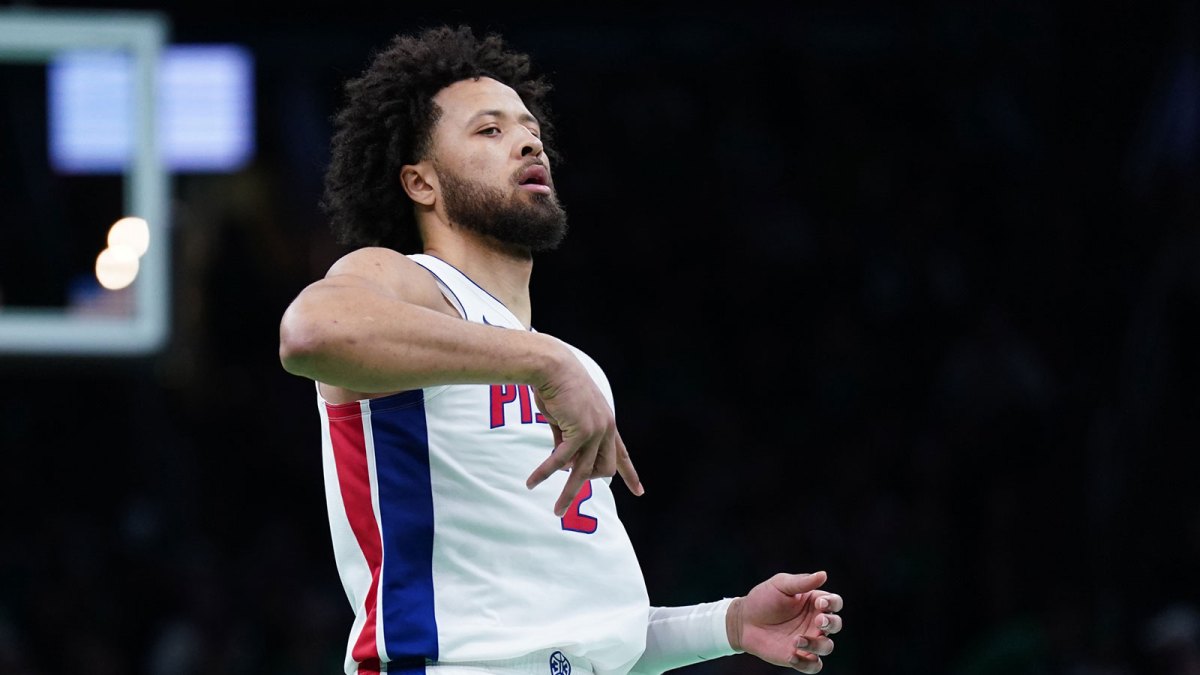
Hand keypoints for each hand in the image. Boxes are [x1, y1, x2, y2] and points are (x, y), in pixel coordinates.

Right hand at [524, 343, 642, 516]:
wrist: (552, 365)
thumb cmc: (556, 386)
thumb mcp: (566, 415)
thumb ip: (568, 437)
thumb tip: (562, 461)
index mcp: (607, 422)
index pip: (622, 454)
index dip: (630, 475)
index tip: (640, 492)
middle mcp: (606, 427)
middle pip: (604, 470)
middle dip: (586, 482)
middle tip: (568, 490)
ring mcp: (595, 430)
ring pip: (583, 472)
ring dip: (569, 494)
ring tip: (557, 511)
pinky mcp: (578, 431)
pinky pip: (561, 460)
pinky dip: (545, 473)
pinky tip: (531, 482)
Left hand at [727, 571, 842, 672]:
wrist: (743, 621)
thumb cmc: (763, 599)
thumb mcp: (781, 585)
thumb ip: (802, 582)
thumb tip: (823, 574)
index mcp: (814, 602)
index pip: (835, 602)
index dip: (832, 603)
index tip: (819, 603)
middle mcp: (815, 622)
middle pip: (836, 624)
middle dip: (831, 623)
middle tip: (818, 621)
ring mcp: (808, 640)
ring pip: (827, 647)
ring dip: (817, 644)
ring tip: (796, 640)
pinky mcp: (798, 656)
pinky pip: (813, 666)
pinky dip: (807, 664)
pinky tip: (791, 655)